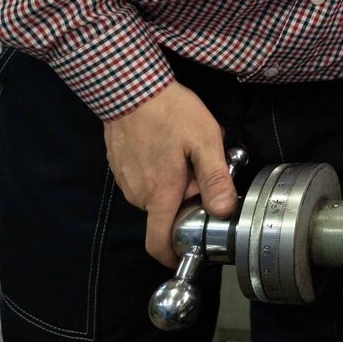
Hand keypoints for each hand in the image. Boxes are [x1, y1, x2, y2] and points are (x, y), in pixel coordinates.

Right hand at [103, 81, 235, 266]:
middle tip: (200, 166)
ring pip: (155, 194)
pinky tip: (166, 144)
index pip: (158, 242)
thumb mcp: (204, 141)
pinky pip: (143, 179)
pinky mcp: (119, 166)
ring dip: (172, 181)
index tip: (188, 250)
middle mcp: (138, 194)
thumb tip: (224, 211)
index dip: (171, 254)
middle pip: (164, 213)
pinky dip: (158, 170)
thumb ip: (215, 178)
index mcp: (160, 193)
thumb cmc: (170, 112)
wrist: (129, 88)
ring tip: (183, 150)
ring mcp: (125, 180)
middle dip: (185, 198)